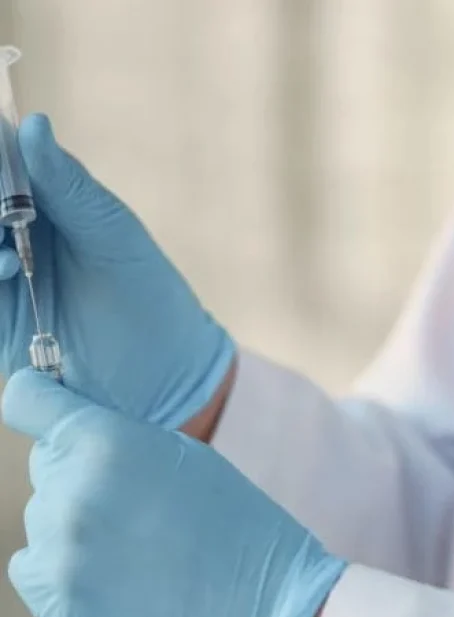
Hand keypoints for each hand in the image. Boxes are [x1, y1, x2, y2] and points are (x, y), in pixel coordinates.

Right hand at [0, 115, 234, 428]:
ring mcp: (5, 274)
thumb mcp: (114, 238)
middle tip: (4, 217)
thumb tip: (34, 123)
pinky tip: (4, 271)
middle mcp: (21, 232)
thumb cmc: (151, 300)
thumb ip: (70, 188)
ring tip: (7, 255)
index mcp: (53, 200)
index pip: (2, 155)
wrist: (160, 379)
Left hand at [2, 369, 346, 616]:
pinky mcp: (56, 607)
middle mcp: (69, 493)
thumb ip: (122, 442)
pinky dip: (65, 570)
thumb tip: (78, 442)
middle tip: (134, 502)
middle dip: (79, 473)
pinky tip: (116, 578)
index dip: (39, 400)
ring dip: (76, 525)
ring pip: (42, 520)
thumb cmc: (240, 528)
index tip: (49, 410)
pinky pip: (35, 568)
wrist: (264, 615)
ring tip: (135, 548)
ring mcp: (58, 555)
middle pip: (47, 466)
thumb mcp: (188, 459)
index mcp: (105, 443)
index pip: (27, 399)